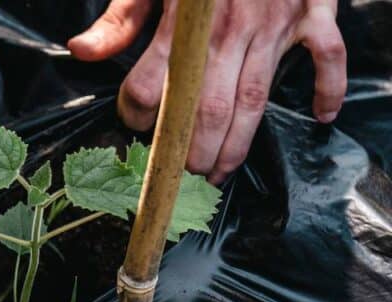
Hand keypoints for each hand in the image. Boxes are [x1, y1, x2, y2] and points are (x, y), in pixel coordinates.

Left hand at [69, 0, 346, 183]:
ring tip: (219, 174)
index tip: (134, 126)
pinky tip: (321, 118)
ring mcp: (273, 25)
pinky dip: (328, 88)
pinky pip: (327, 57)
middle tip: (181, 178)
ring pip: (255, 101)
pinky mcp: (311, 14)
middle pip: (207, 110)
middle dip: (193, 153)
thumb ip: (118, 20)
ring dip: (236, 146)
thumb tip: (80, 52)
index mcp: (185, 25)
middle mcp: (229, 32)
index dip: (137, 115)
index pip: (153, 88)